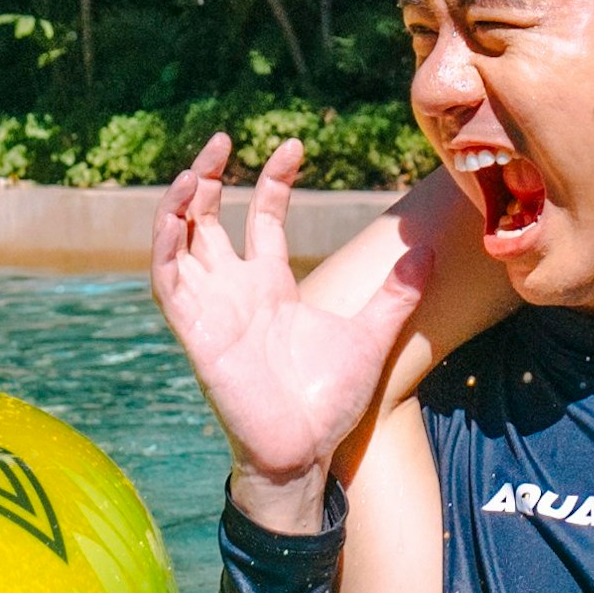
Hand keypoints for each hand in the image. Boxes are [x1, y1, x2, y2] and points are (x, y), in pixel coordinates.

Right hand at [152, 134, 418, 528]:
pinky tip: (176, 215)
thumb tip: (428, 250)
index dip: (274, 180)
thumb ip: (397, 294)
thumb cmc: (327, 401)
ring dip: (179, 204)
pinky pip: (167, 282)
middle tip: (223, 139)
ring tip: (196, 169)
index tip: (294, 144)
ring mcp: (211, 309)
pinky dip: (165, 246)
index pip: (263, 218)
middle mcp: (236, 291)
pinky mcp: (194, 332)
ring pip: (180, 243)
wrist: (303, 453)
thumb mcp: (371, 336)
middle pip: (210, 220)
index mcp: (272, 287)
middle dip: (211, 177)